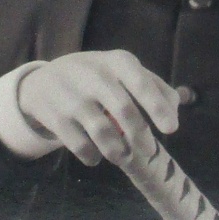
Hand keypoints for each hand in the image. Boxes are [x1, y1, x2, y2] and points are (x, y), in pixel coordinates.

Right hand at [15, 49, 190, 167]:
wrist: (43, 81)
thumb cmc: (97, 77)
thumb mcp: (123, 71)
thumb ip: (154, 87)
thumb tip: (174, 112)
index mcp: (117, 62)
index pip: (141, 82)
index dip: (157, 106)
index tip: (172, 130)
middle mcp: (94, 75)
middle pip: (124, 110)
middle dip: (140, 136)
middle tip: (147, 150)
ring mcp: (72, 95)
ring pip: (102, 132)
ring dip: (118, 151)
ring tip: (122, 157)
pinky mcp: (55, 116)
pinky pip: (80, 145)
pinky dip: (92, 156)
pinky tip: (95, 157)